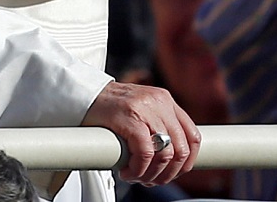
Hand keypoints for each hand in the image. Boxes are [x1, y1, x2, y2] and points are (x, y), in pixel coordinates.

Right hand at [82, 81, 199, 185]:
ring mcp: (146, 109)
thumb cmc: (108, 109)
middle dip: (168, 173)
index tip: (174, 173)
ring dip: (152, 174)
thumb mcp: (141, 112)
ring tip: (137, 177)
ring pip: (166, 154)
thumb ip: (156, 126)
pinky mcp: (130, 117)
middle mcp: (161, 103)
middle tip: (151, 180)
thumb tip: (169, 160)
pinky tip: (127, 171)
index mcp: (166, 102)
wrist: (82, 95)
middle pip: (182, 149)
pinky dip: (138, 169)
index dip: (187, 162)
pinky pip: (145, 152)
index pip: (193, 136)